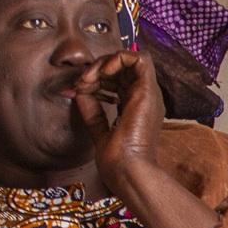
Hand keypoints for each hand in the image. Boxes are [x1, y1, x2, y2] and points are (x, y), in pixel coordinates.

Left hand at [73, 51, 165, 197]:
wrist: (126, 169)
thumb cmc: (117, 159)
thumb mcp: (98, 130)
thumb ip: (92, 111)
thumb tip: (79, 92)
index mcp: (136, 106)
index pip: (118, 80)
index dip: (97, 78)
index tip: (80, 89)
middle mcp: (145, 98)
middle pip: (123, 67)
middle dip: (98, 68)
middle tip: (81, 82)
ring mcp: (148, 94)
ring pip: (131, 58)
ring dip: (105, 61)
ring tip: (88, 77)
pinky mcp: (148, 91)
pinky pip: (139, 59)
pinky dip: (118, 58)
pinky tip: (103, 72)